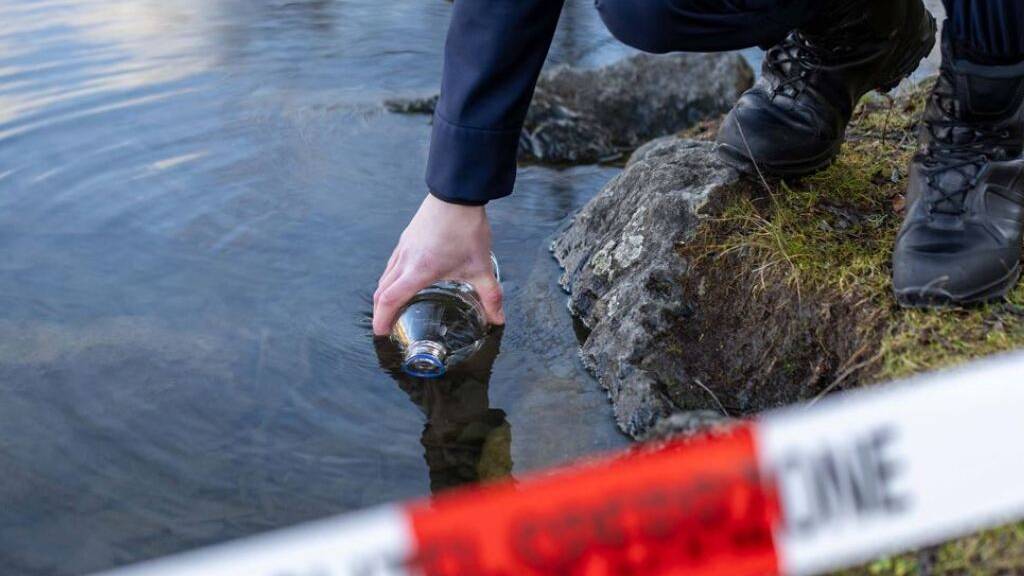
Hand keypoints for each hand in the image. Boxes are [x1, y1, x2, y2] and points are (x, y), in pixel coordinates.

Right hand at [373, 194, 503, 335]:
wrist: (457, 194)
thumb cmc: (466, 228)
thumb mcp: (481, 266)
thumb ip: (490, 295)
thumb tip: (498, 318)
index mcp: (419, 270)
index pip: (391, 299)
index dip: (382, 318)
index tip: (380, 333)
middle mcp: (405, 260)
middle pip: (382, 290)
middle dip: (380, 311)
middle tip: (385, 327)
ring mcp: (404, 247)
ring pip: (385, 276)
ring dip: (384, 294)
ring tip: (391, 307)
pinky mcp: (407, 238)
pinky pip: (392, 263)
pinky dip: (390, 278)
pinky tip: (402, 280)